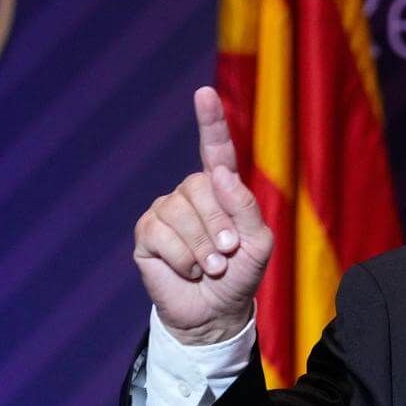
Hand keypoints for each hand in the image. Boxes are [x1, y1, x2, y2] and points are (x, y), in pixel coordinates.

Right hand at [133, 87, 273, 344]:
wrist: (214, 313)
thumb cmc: (240, 276)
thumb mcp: (258, 243)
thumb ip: (246, 207)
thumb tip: (219, 174)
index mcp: (221, 188)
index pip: (215, 149)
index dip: (210, 121)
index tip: (204, 93)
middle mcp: (191, 193)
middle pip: (200, 187)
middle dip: (218, 226)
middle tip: (226, 255)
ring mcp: (166, 211)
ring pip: (179, 213)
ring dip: (201, 248)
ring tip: (210, 267)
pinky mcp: (147, 234)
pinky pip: (160, 234)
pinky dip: (181, 258)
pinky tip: (188, 270)